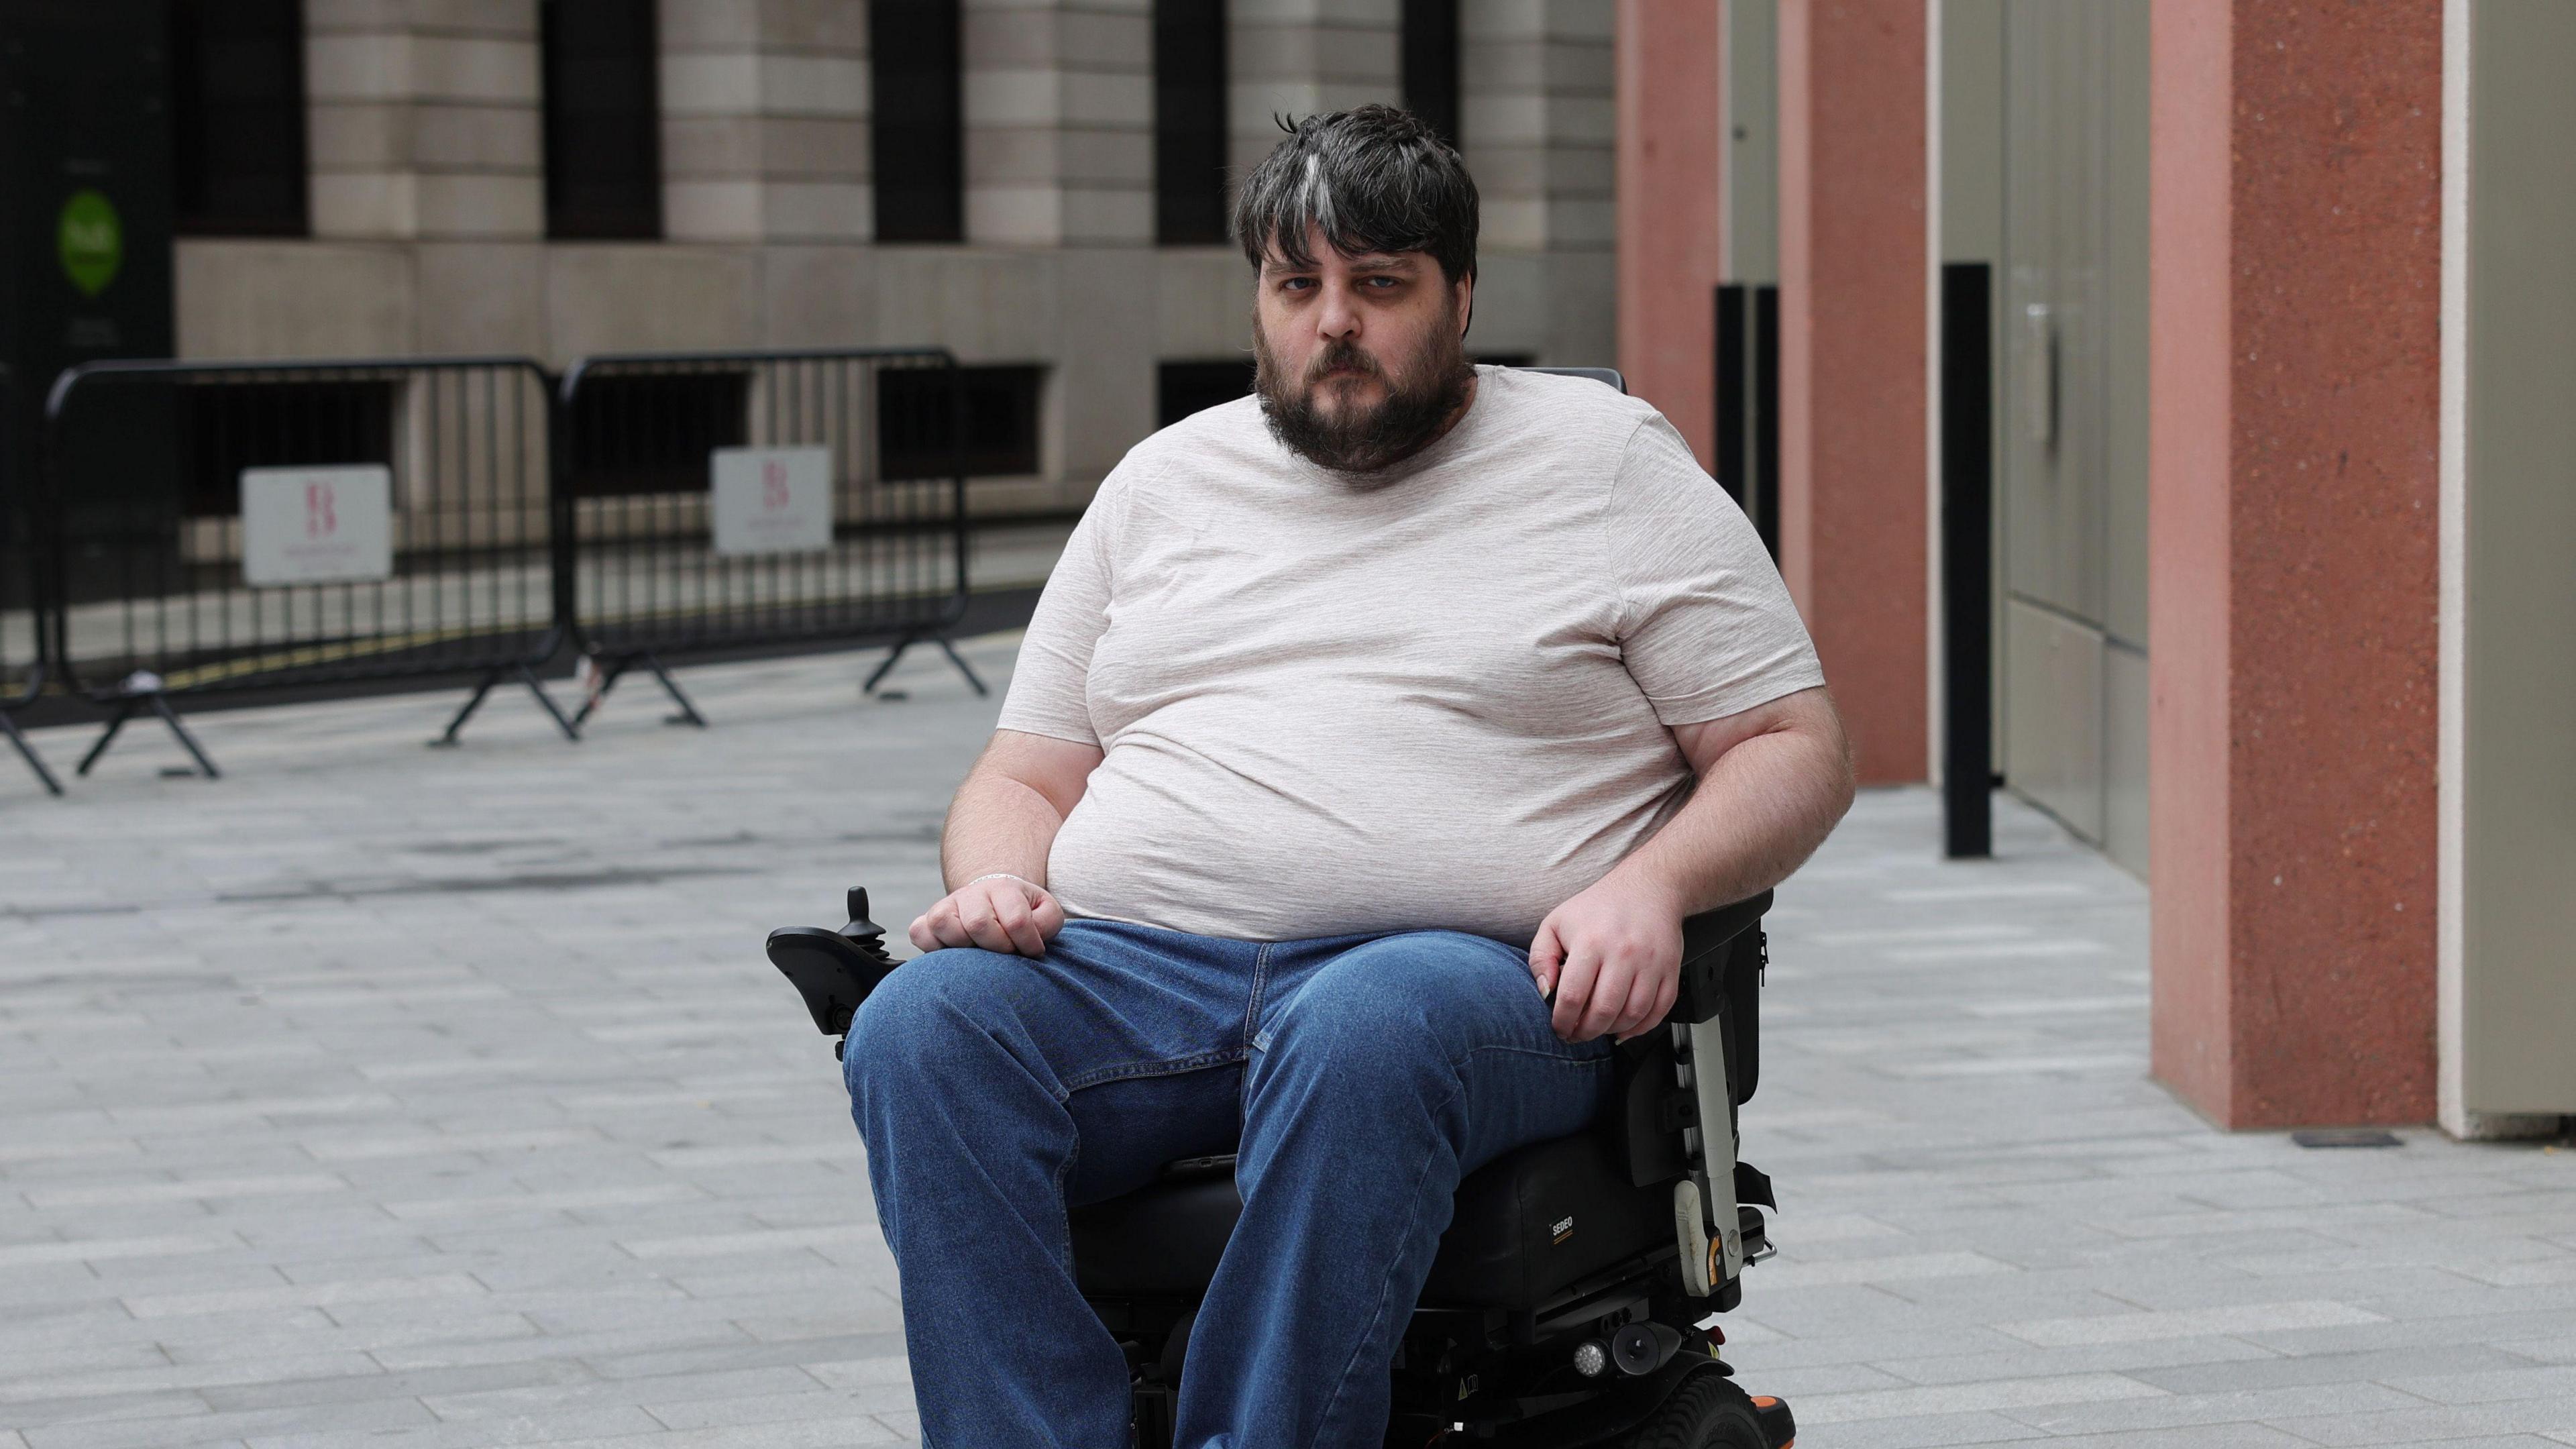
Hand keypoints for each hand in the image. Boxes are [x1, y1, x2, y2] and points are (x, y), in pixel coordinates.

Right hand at [909, 875, 1064, 957]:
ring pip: (945, 924)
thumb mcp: (1044, 912)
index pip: (1015, 920)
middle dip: (997, 947)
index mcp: (1003, 889)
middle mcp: (971, 894)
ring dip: (965, 946)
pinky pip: (920, 933)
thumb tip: (1031, 940)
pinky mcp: (926, 922)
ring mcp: (946, 906)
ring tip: (979, 952)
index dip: (1027, 943)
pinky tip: (953, 953)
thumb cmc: (1022, 913)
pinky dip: (933, 947)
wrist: (993, 903)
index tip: (1033, 950)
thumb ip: (1047, 922)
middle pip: (978, 923)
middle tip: (1006, 952)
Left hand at [1528, 875, 1682, 1043]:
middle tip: (1577, 1034)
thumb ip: (1541, 958)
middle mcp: (1623, 954)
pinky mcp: (1670, 969)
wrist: (1648, 888)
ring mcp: (1650, 963)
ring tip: (1598, 1028)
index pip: (1572, 997)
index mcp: (1591, 942)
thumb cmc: (1598, 907)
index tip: (1559, 1027)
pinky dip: (1642, 1027)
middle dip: (1585, 1032)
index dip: (1562, 1021)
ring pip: (1632, 1015)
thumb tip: (1545, 991)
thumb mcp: (1556, 923)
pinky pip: (1659, 1011)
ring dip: (1612, 1031)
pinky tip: (1625, 1027)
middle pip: (1603, 1012)